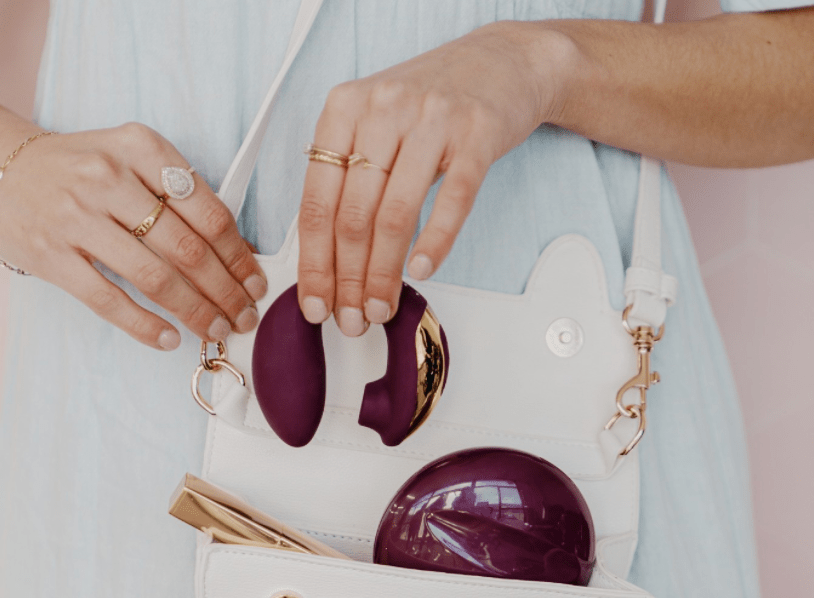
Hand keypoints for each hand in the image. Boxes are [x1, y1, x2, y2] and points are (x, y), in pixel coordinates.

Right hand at [0, 122, 267, 349]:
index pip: (209, 213)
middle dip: (227, 292)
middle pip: (189, 250)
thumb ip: (179, 194)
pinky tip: (170, 338)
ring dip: (196, 312)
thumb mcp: (132, 158)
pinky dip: (146, 326)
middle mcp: (110, 178)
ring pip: (155, 278)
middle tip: (245, 317)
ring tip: (217, 330)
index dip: (240, 257)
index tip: (256, 283)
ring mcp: (78, 217)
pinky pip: (109, 300)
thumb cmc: (82, 171)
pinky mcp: (51, 254)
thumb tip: (235, 254)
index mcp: (141, 149)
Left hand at [296, 22, 569, 334]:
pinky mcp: (476, 134)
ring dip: (385, 273)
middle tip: (351, 317)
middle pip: (352, 215)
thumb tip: (328, 262)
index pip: (317, 203)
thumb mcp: (373, 127)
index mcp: (343, 110)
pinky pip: (451, 199)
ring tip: (381, 306)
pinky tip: (421, 270)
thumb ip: (347, 181)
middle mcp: (382, 109)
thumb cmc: (430, 105)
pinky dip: (434, 241)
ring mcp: (431, 119)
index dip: (314, 264)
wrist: (500, 63)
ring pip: (394, 214)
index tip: (315, 303)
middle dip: (348, 280)